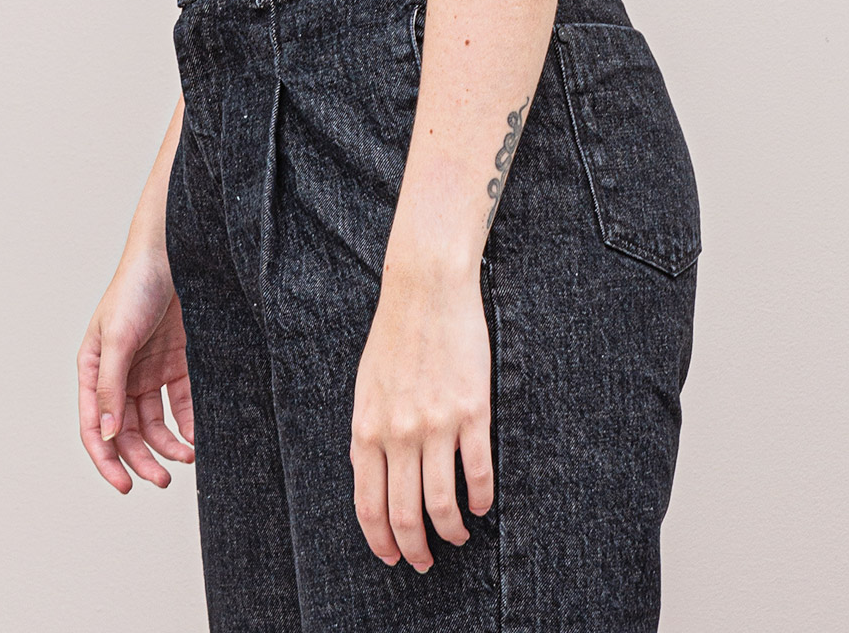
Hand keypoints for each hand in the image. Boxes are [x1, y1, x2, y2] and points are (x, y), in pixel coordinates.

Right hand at [79, 242, 194, 492]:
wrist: (176, 251)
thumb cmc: (136, 286)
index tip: (126, 487)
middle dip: (144, 459)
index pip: (95, 427)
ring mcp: (149, 370)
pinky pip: (182, 403)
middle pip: (127, 431)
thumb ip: (111, 387)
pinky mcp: (178, 362)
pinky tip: (198, 436)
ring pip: (155, 423)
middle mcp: (121, 375)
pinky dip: (189, 423)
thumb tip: (107, 436)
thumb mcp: (118, 338)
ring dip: (168, 445)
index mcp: (95, 369)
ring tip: (187, 458)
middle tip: (164, 480)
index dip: (107, 461)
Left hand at [349, 256, 493, 569]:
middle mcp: (398, 433)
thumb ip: (367, 433)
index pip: (369, 505)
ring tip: (458, 535)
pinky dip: (482, 498)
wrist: (425, 287)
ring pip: (443, 503)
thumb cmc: (395, 334)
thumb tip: (368, 474)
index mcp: (367, 429)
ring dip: (451, 531)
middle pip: (405, 514)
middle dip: (415, 549)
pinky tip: (482, 504)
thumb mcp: (366, 386)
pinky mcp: (471, 410)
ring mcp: (436, 423)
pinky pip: (478, 472)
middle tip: (426, 561)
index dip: (380, 541)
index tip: (392, 557)